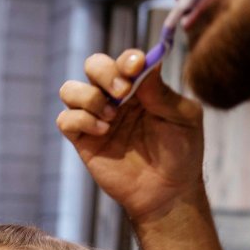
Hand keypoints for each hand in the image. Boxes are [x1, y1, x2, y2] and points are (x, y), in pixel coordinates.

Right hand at [57, 49, 204, 222]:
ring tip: (111, 116)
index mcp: (140, 88)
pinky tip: (103, 132)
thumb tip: (144, 63)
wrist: (168, 191)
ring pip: (70, 90)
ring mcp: (96, 119)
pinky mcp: (83, 141)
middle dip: (104, 73)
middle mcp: (114, 98)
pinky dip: (81, 120)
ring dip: (89, 97)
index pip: (124, 60)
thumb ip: (163, 91)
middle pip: (93, 65)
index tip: (136, 67)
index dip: (126, 58)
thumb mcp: (183, 117)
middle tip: (122, 92)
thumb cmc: (181, 152)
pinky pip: (65, 120)